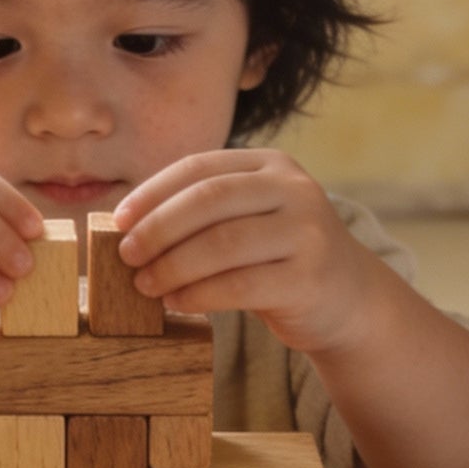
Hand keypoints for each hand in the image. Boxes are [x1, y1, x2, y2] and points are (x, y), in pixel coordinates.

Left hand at [112, 150, 379, 356]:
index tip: (118, 219)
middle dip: (158, 228)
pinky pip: (241, 285)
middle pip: (209, 200)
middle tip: (126, 256)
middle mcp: (294, 190)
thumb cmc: (280, 258)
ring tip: (145, 285)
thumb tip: (127, 227)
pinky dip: (200, 294)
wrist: (349, 299)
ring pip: (223, 244)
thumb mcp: (251, 219)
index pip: (200, 166)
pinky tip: (177, 302)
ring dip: (173, 266)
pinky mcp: (309, 278)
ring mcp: (307, 232)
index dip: (153, 192)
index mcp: (272, 165)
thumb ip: (205, 214)